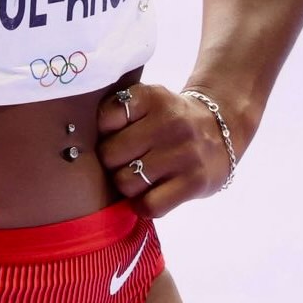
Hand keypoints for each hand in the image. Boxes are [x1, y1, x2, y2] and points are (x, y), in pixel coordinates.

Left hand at [95, 83, 231, 216]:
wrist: (222, 127)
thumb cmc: (170, 118)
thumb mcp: (149, 100)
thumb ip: (119, 111)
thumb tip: (81, 144)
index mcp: (152, 97)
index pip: (105, 118)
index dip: (104, 132)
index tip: (114, 135)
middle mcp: (169, 122)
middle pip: (111, 154)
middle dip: (111, 163)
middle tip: (123, 162)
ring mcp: (184, 153)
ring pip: (127, 182)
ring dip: (126, 186)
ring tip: (137, 178)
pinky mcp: (195, 181)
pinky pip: (151, 205)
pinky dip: (143, 206)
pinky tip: (148, 196)